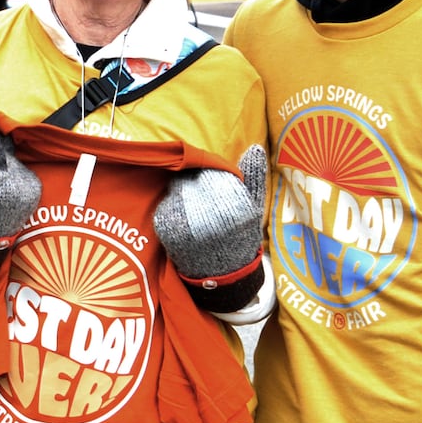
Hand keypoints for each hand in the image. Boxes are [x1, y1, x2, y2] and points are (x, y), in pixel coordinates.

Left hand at [153, 145, 267, 279]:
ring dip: (182, 191)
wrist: (223, 274)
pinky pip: (166, 205)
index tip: (214, 180)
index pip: (215, 173)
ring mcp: (186, 226)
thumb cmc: (241, 236)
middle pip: (194, 179)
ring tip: (194, 205)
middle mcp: (210, 218)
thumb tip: (255, 148)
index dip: (212, 172)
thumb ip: (255, 177)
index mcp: (235, 210)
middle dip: (196, 180)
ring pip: (178, 189)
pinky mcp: (167, 232)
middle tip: (201, 190)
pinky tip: (183, 215)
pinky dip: (172, 205)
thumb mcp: (254, 207)